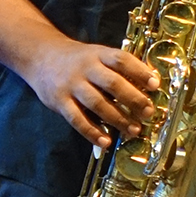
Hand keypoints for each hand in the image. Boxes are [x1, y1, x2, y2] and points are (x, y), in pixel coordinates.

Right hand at [17, 35, 158, 147]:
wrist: (40, 57)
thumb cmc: (77, 60)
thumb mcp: (97, 54)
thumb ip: (118, 68)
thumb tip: (149, 85)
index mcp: (98, 54)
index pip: (121, 60)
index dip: (140, 72)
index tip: (155, 85)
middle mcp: (85, 68)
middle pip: (112, 83)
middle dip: (133, 99)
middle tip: (148, 112)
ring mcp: (71, 85)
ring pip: (97, 103)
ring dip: (118, 119)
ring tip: (134, 130)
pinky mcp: (59, 101)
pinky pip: (77, 119)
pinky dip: (92, 132)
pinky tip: (105, 141)